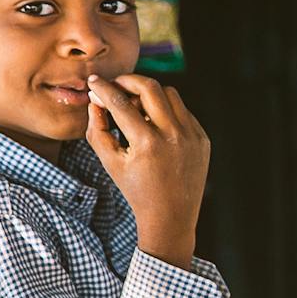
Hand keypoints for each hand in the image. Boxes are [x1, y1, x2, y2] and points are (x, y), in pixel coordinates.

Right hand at [85, 74, 208, 268]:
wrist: (171, 216)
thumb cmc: (136, 190)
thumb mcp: (110, 163)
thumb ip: (97, 130)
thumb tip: (95, 101)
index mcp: (147, 143)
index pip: (120, 103)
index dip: (103, 88)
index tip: (94, 81)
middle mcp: (173, 136)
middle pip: (150, 87)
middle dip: (128, 81)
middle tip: (115, 85)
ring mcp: (192, 136)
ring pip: (170, 94)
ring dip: (149, 94)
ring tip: (134, 106)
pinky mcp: (202, 138)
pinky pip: (183, 111)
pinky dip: (166, 111)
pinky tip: (154, 123)